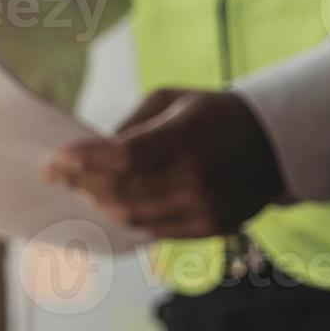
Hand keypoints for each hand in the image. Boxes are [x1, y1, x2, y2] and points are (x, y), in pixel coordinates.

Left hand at [45, 90, 287, 238]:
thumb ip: (131, 125)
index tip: (55, 160)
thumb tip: (92, 155)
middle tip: (60, 177)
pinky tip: (111, 206)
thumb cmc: (213, 115)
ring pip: (132, 217)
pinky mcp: (209, 228)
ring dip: (100, 204)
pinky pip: (153, 230)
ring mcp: (204, 208)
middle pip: (121, 191)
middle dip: (82, 184)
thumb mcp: (173, 100)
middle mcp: (197, 177)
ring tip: (83, 191)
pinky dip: (126, 219)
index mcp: (188, 136)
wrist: (274, 146)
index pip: (123, 156)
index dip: (84, 161)